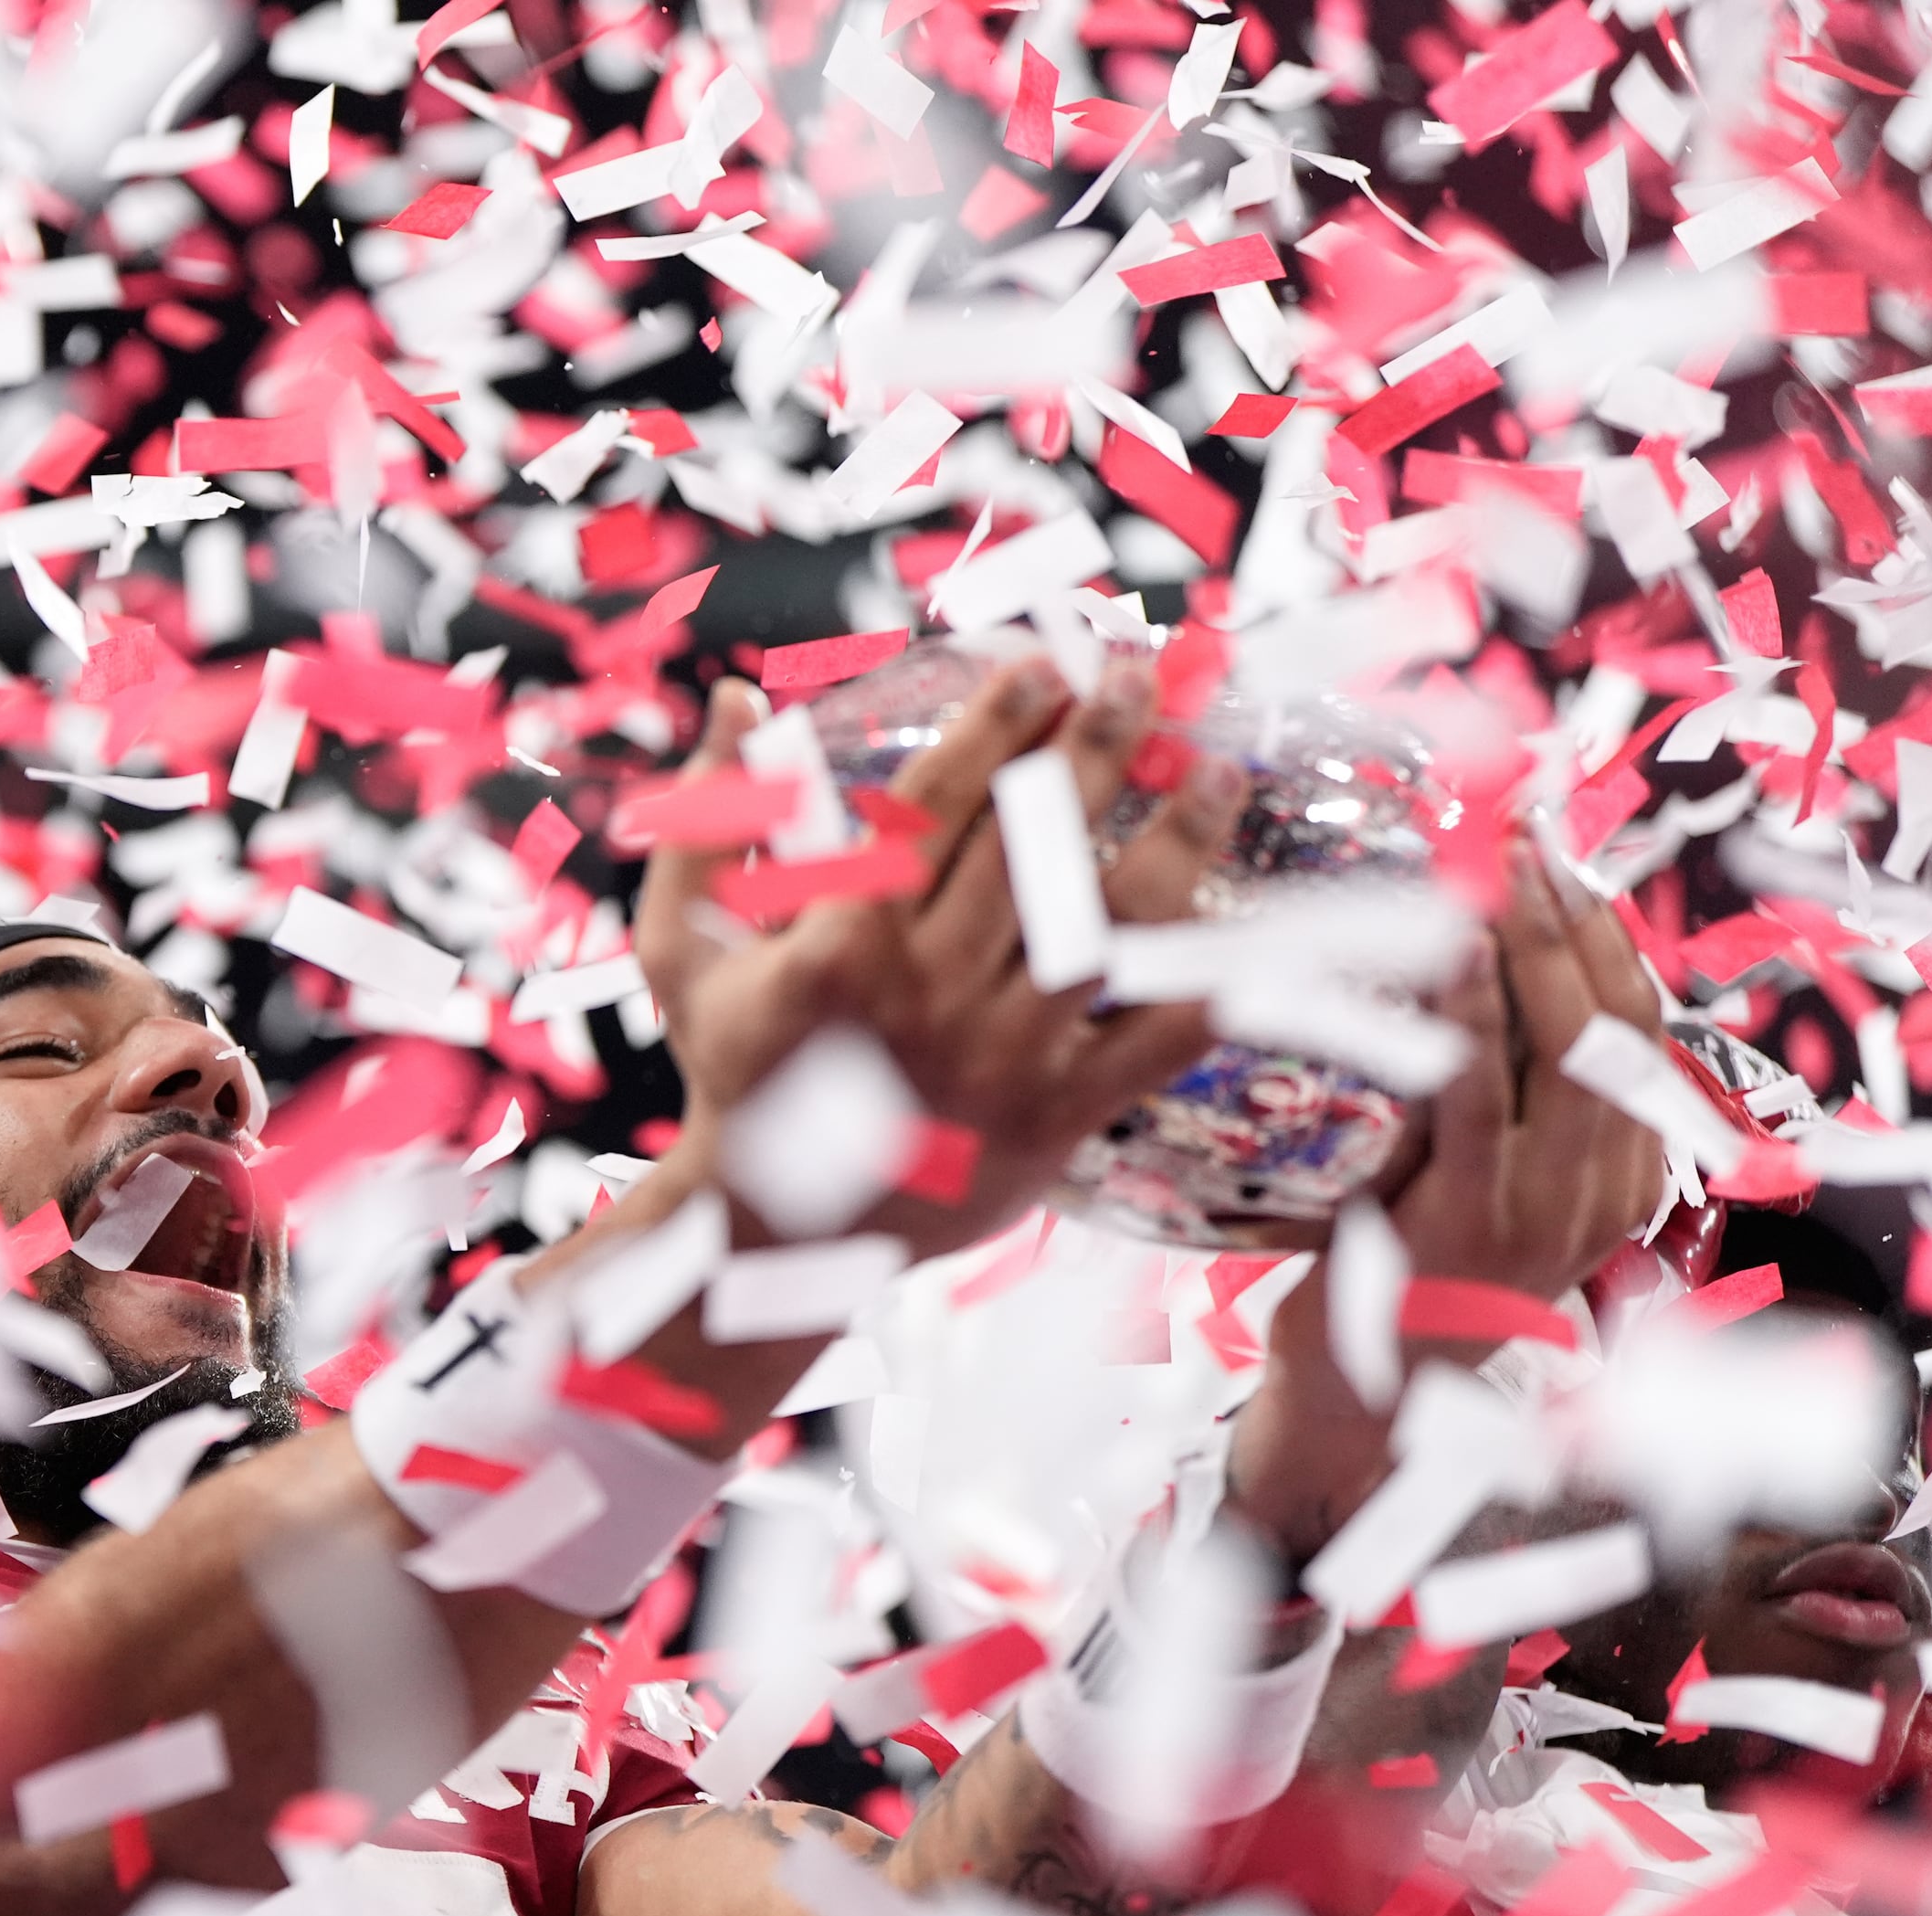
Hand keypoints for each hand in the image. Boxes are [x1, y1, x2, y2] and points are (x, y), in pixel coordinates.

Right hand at [631, 654, 1247, 1256]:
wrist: (775, 1232)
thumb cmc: (733, 1068)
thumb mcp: (684, 946)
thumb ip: (708, 821)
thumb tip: (731, 702)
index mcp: (840, 942)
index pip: (937, 808)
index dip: (996, 727)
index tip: (1042, 666)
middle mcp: (927, 994)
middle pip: (1031, 848)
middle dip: (1094, 749)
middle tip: (1142, 678)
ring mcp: (998, 1059)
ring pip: (1104, 931)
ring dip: (1170, 842)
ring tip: (1213, 769)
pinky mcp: (1052, 1121)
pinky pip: (1147, 1048)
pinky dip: (1203, 990)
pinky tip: (1247, 925)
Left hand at [1386, 844, 1669, 1298]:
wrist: (1364, 1394)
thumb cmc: (1412, 1265)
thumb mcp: (1486, 1174)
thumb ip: (1503, 1094)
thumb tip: (1482, 959)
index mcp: (1625, 1169)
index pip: (1638, 1027)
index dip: (1607, 935)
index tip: (1564, 859)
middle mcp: (1604, 1185)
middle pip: (1615, 1024)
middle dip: (1577, 919)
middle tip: (1530, 840)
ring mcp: (1545, 1207)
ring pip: (1567, 1050)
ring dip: (1535, 947)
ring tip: (1502, 870)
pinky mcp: (1470, 1217)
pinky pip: (1479, 1097)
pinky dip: (1474, 1014)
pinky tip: (1458, 953)